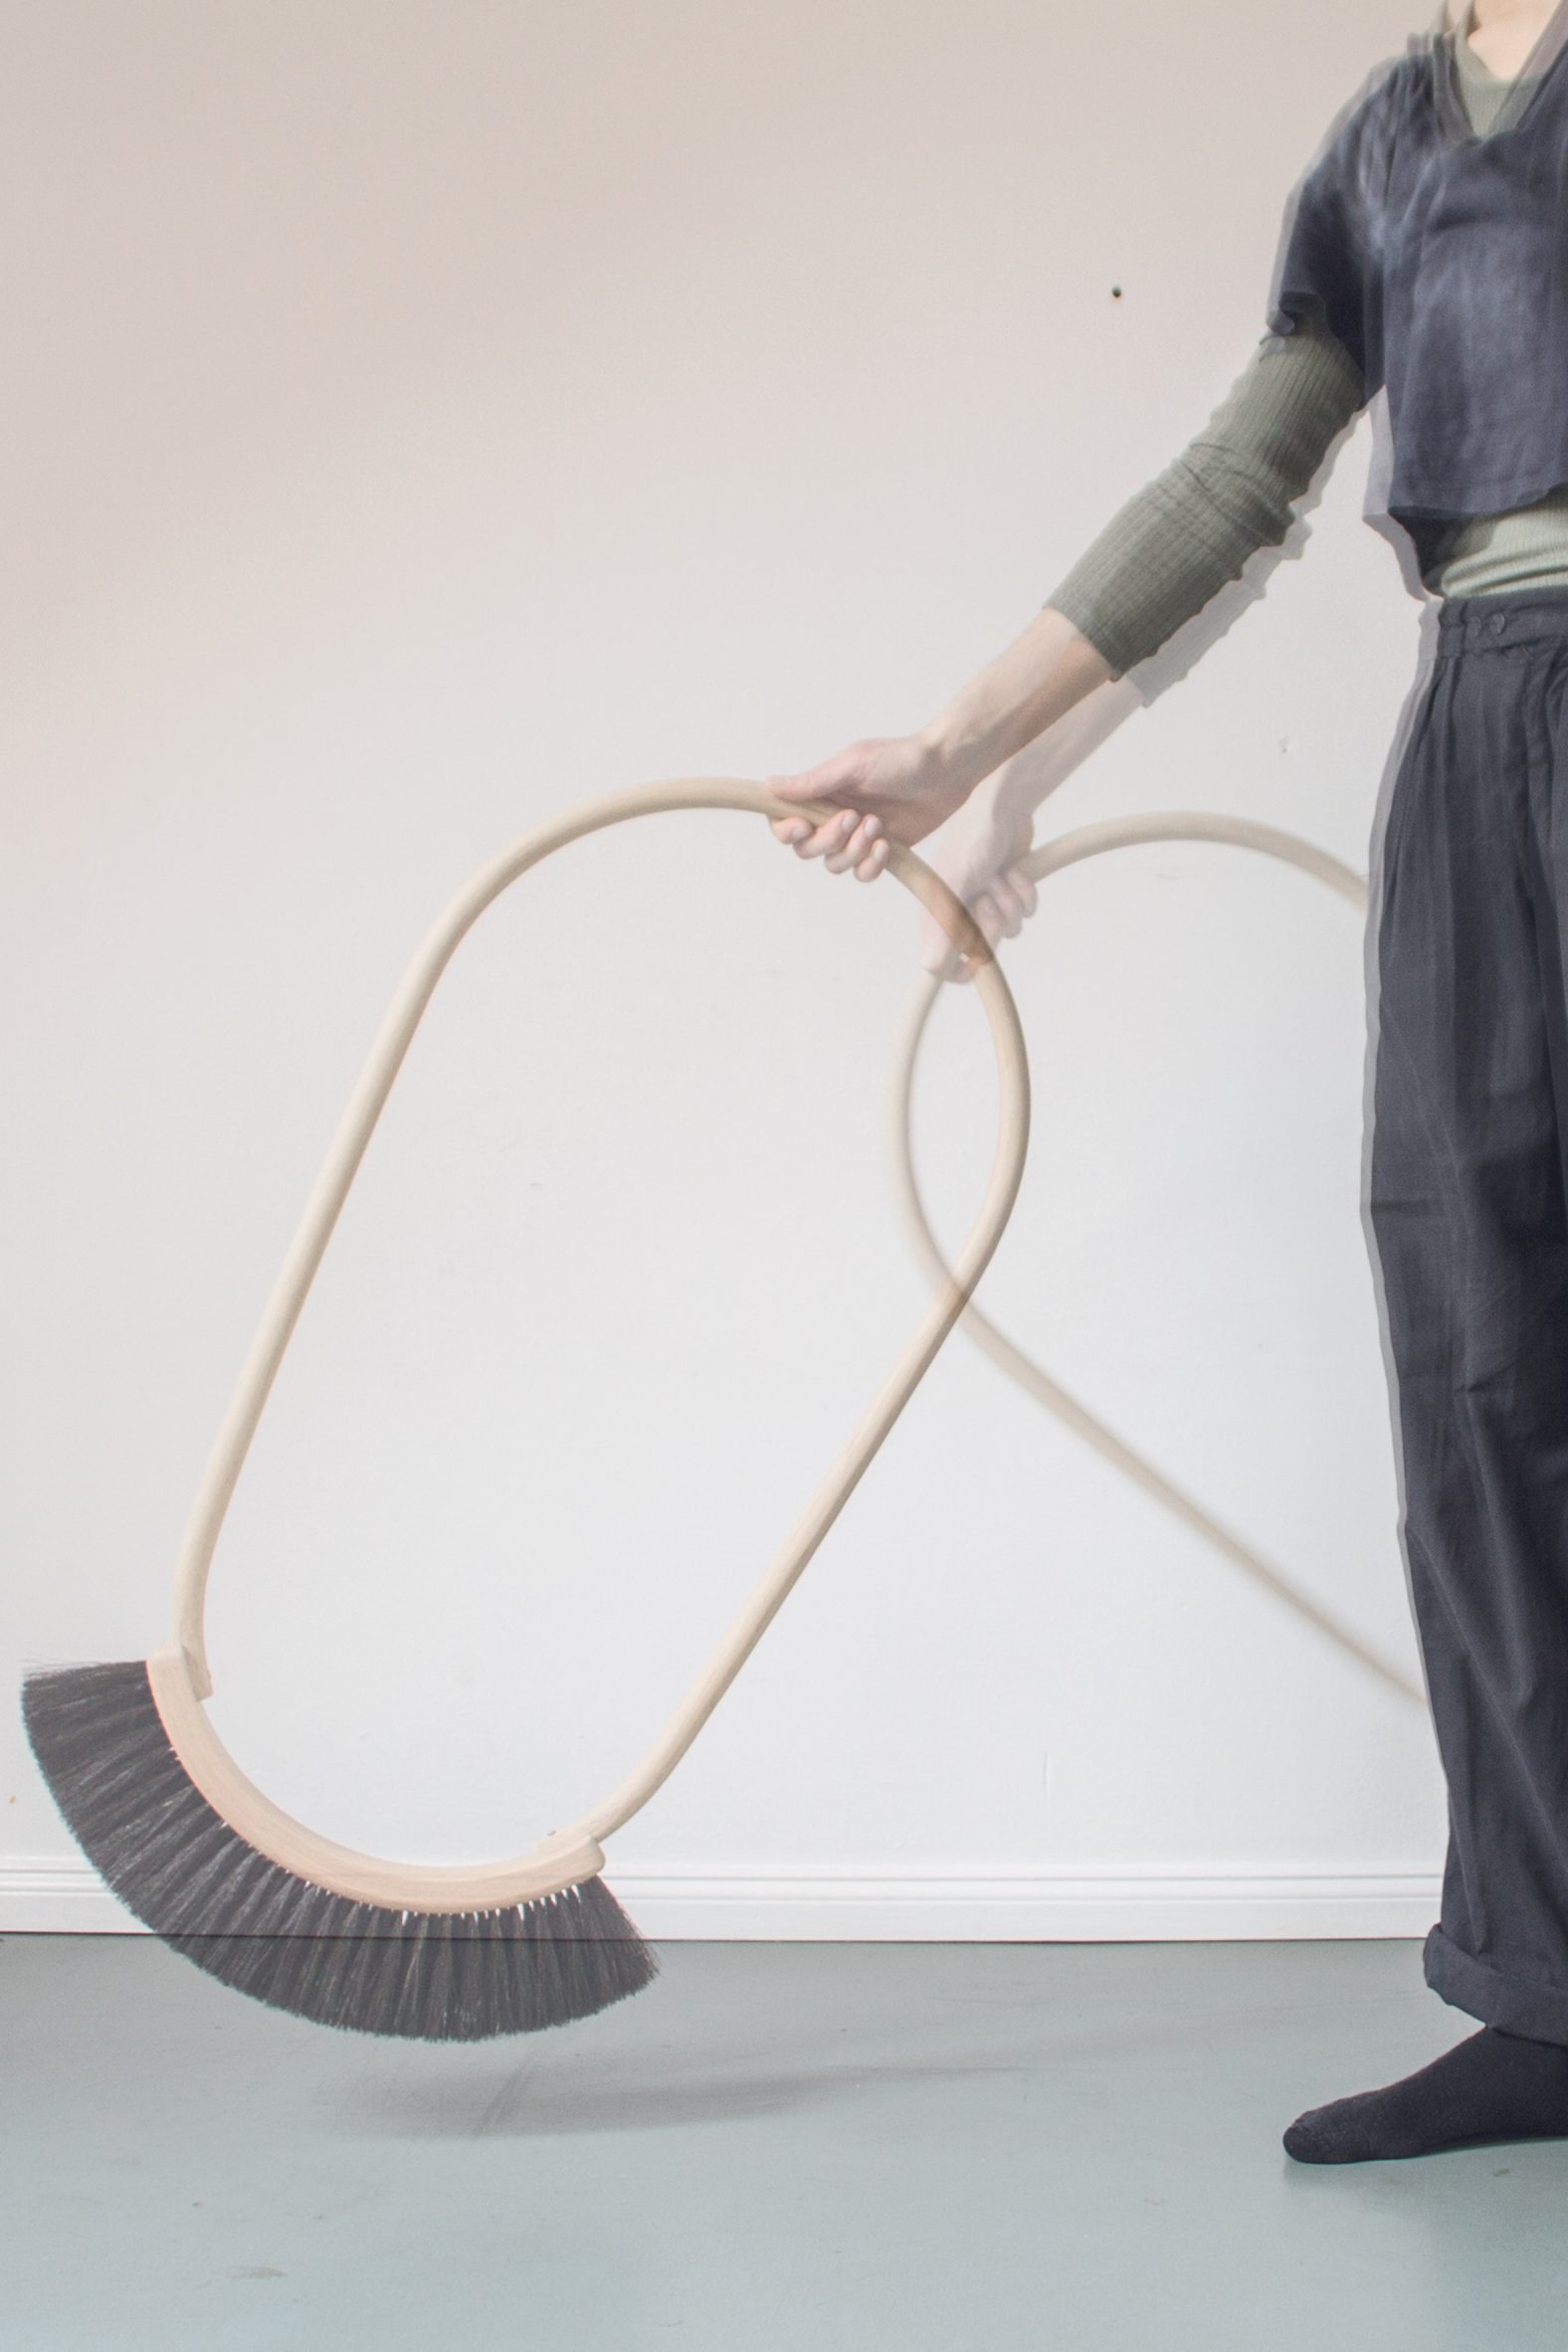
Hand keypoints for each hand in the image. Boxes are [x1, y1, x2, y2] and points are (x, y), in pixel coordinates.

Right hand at [763, 735, 970, 882]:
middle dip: (827, 840)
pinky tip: (887, 846)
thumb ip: (811, 782)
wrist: (946, 770)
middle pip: (806, 849)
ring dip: (853, 851)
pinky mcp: (882, 852)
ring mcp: (857, 837)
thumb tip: (768, 785)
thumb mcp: (851, 765)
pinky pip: (863, 874)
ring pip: (835, 864)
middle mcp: (834, 817)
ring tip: (877, 826)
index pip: (784, 821)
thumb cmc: (899, 759)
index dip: (786, 831)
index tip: (804, 825)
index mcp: (821, 794)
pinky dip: (872, 865)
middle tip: (853, 817)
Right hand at [916, 777, 1037, 984]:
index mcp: (937, 914)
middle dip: (992, 923)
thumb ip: (944, 925)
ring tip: (1000, 877)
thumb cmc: (974, 838)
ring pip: (1009, 930)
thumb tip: (928, 965)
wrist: (1006, 808)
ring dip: (1010, 903)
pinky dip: (1025, 892)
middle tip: (988, 898)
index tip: (978, 956)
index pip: (945, 965)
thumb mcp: (957, 883)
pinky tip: (1013, 871)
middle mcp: (959, 911)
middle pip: (983, 949)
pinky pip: (1026, 912)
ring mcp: (986, 902)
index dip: (962, 968)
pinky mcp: (1009, 892)